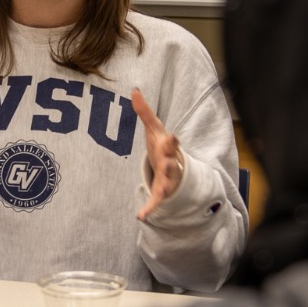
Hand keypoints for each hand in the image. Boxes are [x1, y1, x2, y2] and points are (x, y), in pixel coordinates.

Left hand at [133, 88, 184, 220]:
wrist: (173, 167)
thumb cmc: (161, 145)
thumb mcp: (153, 129)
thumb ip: (144, 111)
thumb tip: (134, 90)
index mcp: (168, 147)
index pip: (171, 142)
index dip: (172, 141)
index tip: (172, 137)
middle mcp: (171, 162)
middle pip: (173, 162)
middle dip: (172, 161)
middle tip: (169, 163)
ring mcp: (168, 178)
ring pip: (167, 182)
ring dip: (164, 185)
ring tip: (161, 192)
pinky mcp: (162, 191)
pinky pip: (157, 200)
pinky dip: (149, 208)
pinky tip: (141, 216)